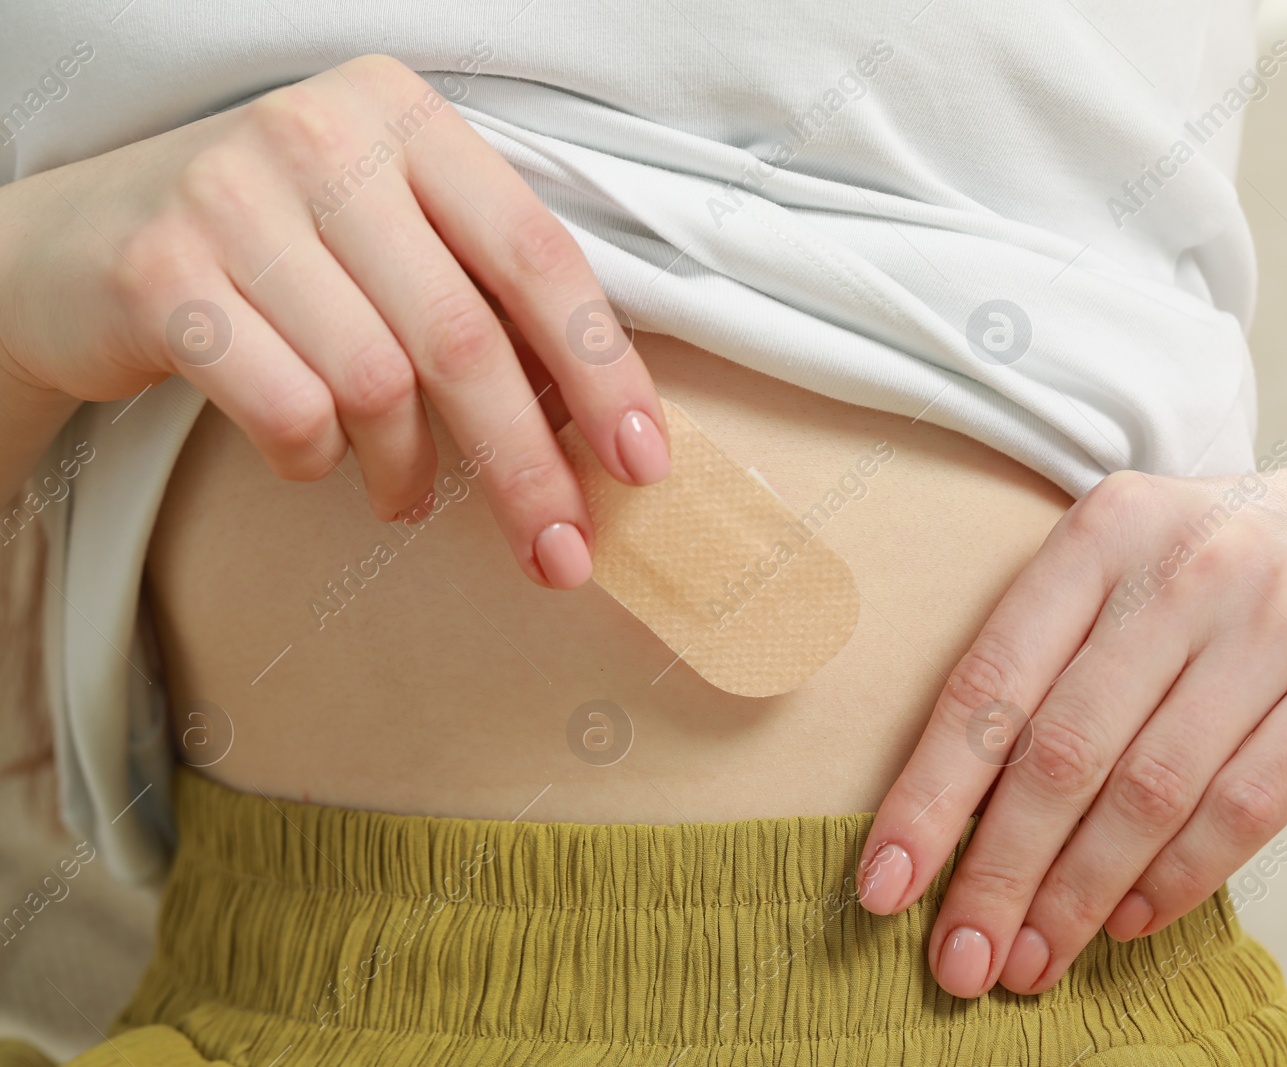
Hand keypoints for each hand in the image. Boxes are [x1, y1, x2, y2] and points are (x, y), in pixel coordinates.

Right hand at [0, 54, 667, 588]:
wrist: (79, 248)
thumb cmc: (277, 254)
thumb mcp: (388, 235)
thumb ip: (483, 293)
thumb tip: (600, 423)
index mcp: (407, 118)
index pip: (536, 256)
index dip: (603, 370)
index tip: (644, 461)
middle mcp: (324, 135)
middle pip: (464, 337)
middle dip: (526, 465)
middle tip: (559, 550)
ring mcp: (234, 195)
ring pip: (377, 385)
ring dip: (408, 470)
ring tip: (404, 494)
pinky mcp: (163, 270)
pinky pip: (289, 410)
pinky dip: (317, 462)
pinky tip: (314, 459)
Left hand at [854, 449, 1286, 996]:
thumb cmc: (1233, 571)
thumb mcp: (1133, 567)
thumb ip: (1053, 661)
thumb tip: (958, 821)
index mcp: (1103, 530)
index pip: (991, 680)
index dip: (930, 793)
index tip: (885, 886)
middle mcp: (1185, 564)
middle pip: (1063, 751)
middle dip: (998, 872)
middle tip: (961, 958)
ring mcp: (1279, 617)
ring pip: (1150, 791)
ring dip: (1081, 895)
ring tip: (1035, 958)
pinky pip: (1247, 807)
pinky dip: (1178, 880)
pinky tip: (1131, 922)